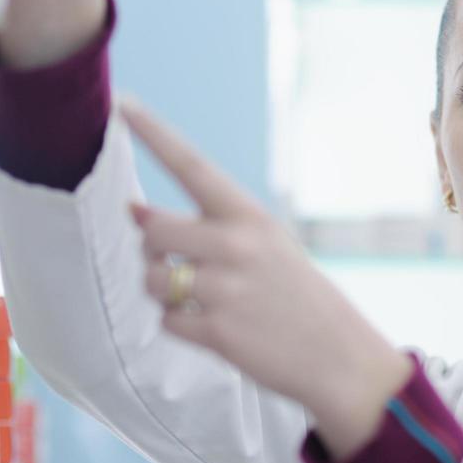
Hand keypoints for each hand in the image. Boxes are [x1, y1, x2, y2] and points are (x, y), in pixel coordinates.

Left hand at [117, 97, 411, 459]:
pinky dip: (178, 325)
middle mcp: (236, 246)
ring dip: (160, 289)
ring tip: (196, 297)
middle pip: (152, 229)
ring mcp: (226, 290)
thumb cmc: (294, 294)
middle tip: (173, 259)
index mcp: (250, 216)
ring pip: (151, 278)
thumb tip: (135, 214)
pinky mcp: (218, 333)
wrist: (339, 357)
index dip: (153, 134)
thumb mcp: (268, 244)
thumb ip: (208, 226)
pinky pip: (166, 321)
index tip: (123, 104)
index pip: (191, 165)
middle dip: (149, 245)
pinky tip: (211, 326)